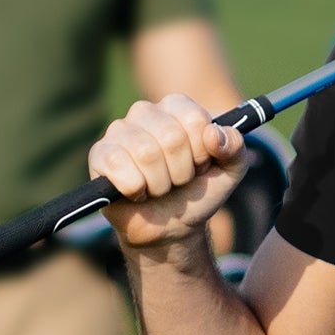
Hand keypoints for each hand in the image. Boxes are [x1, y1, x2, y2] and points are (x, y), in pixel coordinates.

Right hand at [89, 94, 251, 250]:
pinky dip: (135, 189)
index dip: (202, 151)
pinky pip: (118, 167)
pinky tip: (137, 192)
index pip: (195, 119)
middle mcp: (145, 111)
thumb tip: (213, 134)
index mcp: (176, 107)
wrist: (171, 227)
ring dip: (160, 184)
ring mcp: (119, 131)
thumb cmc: (197, 192)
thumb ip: (235, 147)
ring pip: (146, 153)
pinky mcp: (100, 154)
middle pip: (172, 137)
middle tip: (178, 180)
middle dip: (182, 172)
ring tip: (158, 188)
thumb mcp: (230, 171)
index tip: (200, 165)